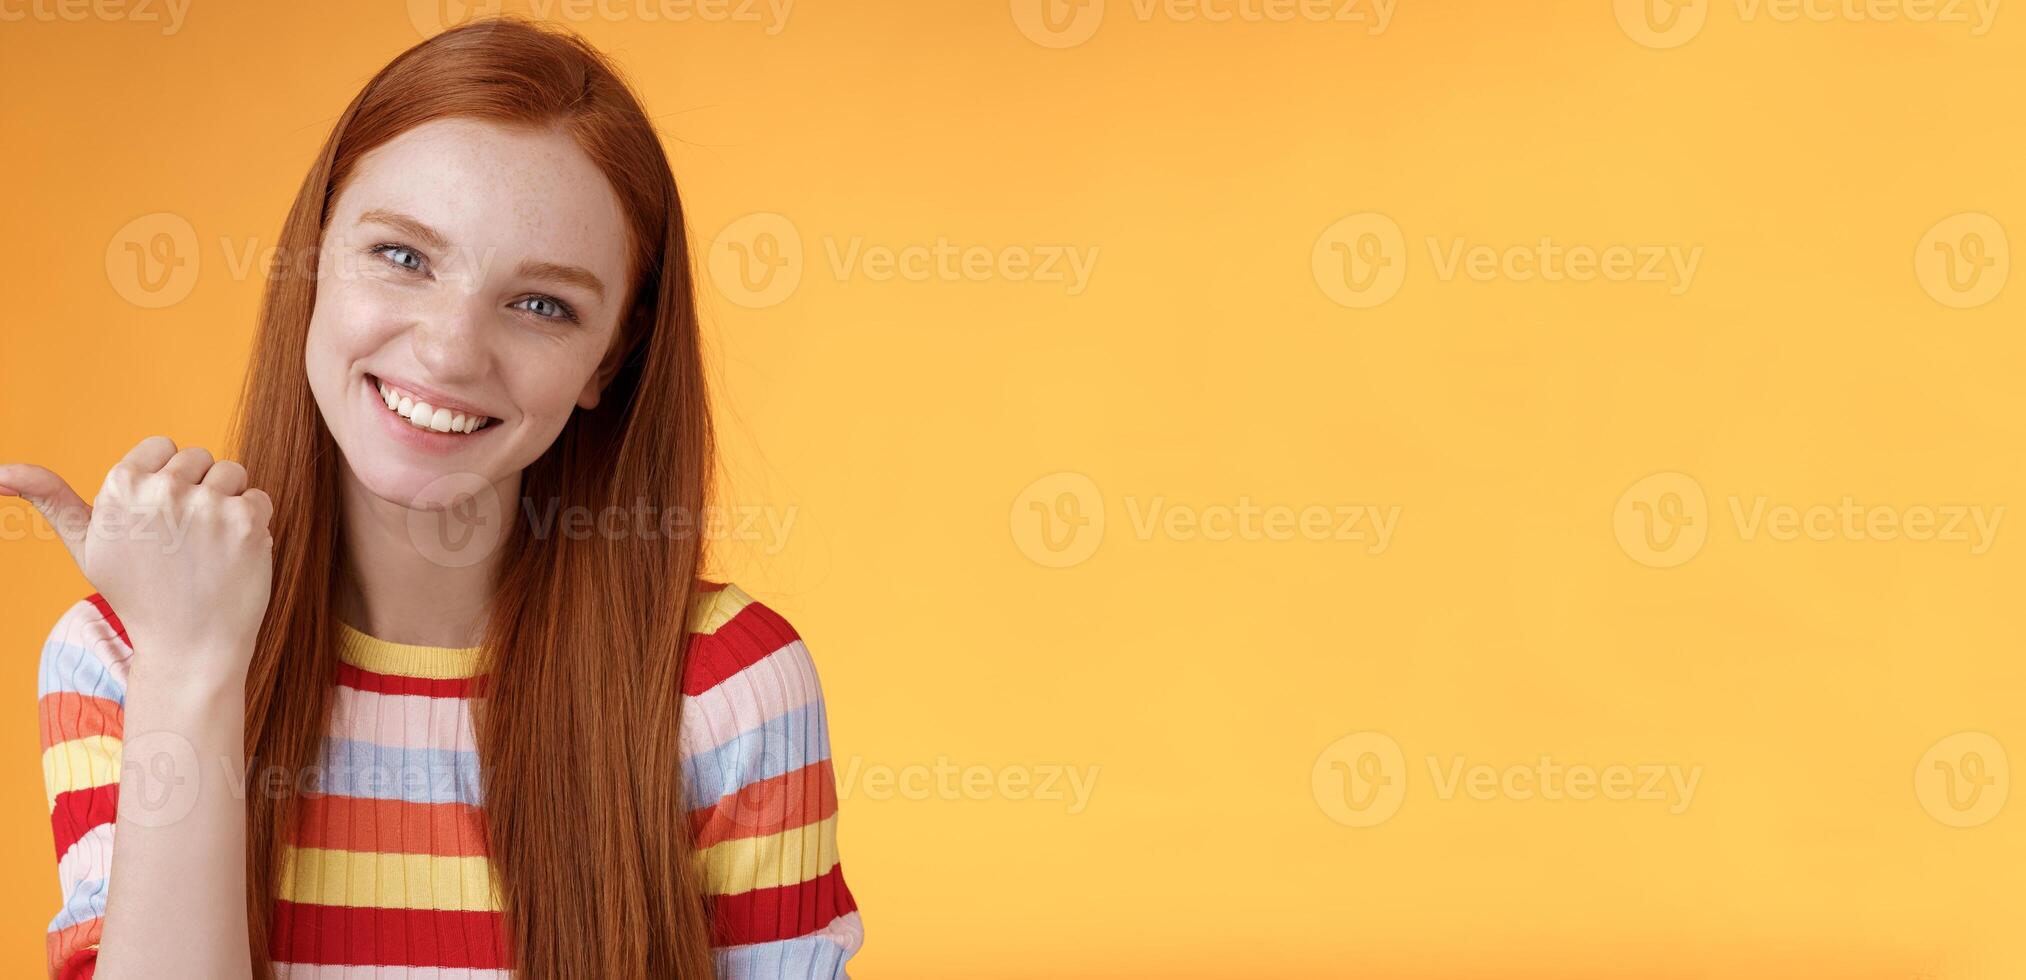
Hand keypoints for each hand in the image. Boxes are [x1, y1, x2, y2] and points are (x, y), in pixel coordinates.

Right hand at [1, 435, 274, 680]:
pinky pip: (260, 497)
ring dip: (228, 502)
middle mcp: (162, 489)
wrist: (188, 647)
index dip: (167, 480)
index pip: (163, 446)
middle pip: (200, 457)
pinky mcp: (246, 520)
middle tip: (184, 540)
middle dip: (197, 490)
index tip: (160, 519)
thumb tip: (0, 472)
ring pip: (232, 472)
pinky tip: (232, 555)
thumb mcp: (87, 546)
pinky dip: (254, 523)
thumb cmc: (137, 594)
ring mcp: (206, 504)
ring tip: (208, 545)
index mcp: (120, 486)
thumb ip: (51, 500)